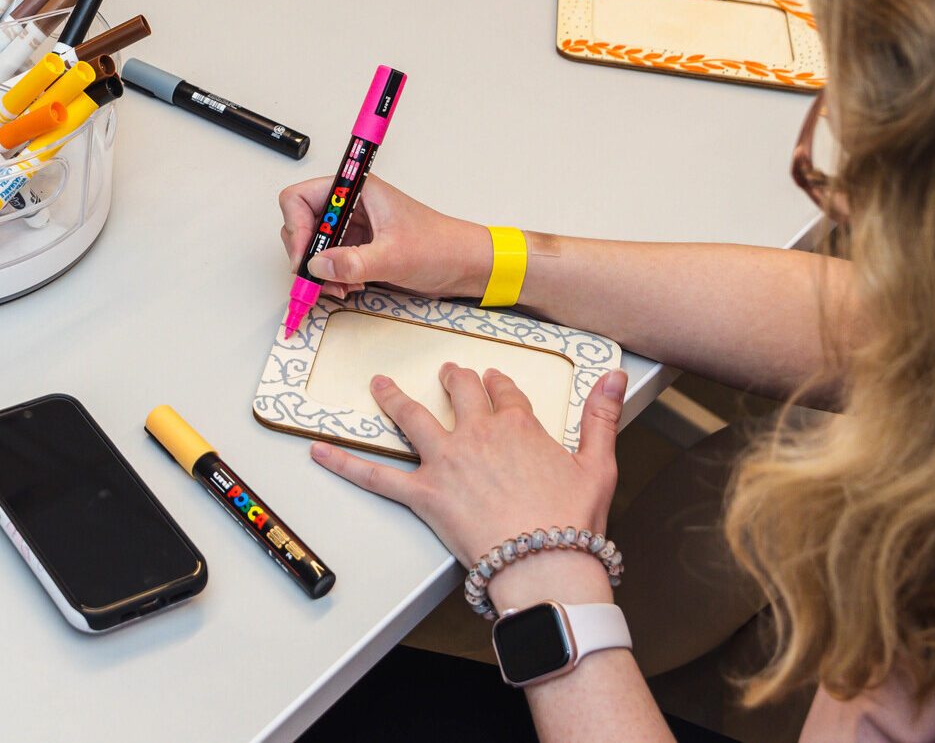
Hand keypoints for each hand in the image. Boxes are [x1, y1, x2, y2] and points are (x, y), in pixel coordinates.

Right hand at [278, 175, 489, 299]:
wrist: (464, 266)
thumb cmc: (441, 247)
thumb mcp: (395, 256)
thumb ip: (354, 262)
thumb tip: (317, 265)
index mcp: (357, 191)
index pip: (301, 197)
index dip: (296, 227)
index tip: (304, 256)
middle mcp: (351, 206)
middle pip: (302, 224)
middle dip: (307, 255)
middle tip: (318, 277)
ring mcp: (353, 228)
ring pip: (313, 248)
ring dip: (319, 272)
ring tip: (340, 287)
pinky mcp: (358, 249)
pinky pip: (329, 263)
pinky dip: (331, 279)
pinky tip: (350, 287)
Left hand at [313, 366, 627, 594]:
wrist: (544, 561)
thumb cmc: (572, 521)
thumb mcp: (598, 463)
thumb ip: (602, 415)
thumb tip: (616, 376)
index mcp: (518, 426)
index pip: (505, 392)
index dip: (497, 384)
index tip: (492, 379)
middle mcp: (478, 435)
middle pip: (460, 394)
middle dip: (452, 380)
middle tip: (445, 373)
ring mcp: (446, 461)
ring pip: (412, 418)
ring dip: (393, 398)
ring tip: (378, 385)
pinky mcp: (423, 493)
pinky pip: (376, 475)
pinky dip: (343, 462)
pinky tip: (318, 450)